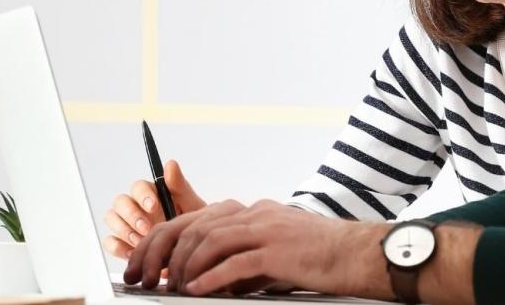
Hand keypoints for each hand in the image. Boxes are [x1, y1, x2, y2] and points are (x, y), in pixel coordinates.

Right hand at [103, 160, 206, 259]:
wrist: (191, 254)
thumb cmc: (190, 226)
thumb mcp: (191, 206)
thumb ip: (180, 186)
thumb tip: (171, 164)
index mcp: (151, 194)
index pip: (138, 187)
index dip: (143, 196)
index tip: (154, 207)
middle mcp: (135, 206)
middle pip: (120, 202)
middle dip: (132, 215)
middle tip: (147, 228)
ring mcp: (126, 224)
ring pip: (112, 218)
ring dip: (125, 230)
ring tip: (143, 241)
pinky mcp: (121, 243)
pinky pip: (110, 241)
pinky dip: (119, 247)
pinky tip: (134, 252)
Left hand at [122, 199, 391, 299]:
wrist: (361, 254)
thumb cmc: (323, 257)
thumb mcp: (275, 253)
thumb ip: (242, 260)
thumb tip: (207, 281)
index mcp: (253, 212)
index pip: (195, 219)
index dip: (162, 240)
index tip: (144, 264)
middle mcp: (256, 214)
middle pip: (193, 226)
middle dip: (160, 253)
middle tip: (143, 279)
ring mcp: (267, 229)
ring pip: (208, 241)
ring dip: (182, 267)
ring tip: (171, 288)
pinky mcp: (278, 251)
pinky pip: (233, 262)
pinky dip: (209, 278)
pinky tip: (196, 292)